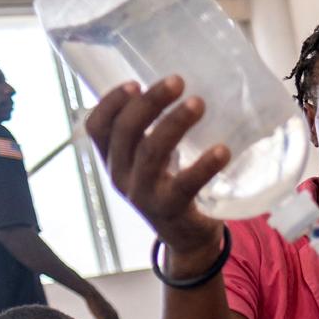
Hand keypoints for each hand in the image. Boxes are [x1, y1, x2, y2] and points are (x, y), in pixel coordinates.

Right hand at [85, 76, 230, 255]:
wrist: (187, 237)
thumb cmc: (171, 184)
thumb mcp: (153, 158)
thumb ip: (154, 128)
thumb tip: (181, 81)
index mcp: (114, 160)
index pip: (97, 127)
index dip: (110, 102)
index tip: (135, 83)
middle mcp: (122, 177)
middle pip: (126, 133)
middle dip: (150, 103)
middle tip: (178, 81)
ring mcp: (144, 195)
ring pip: (151, 154)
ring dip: (174, 124)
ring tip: (198, 104)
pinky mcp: (172, 210)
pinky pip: (185, 185)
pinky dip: (204, 165)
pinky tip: (222, 150)